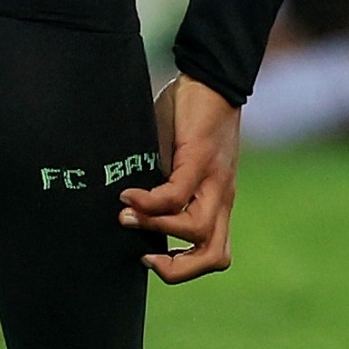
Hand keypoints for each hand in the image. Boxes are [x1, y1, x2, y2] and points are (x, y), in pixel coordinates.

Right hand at [118, 75, 240, 283]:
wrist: (210, 79)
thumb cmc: (190, 118)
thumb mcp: (179, 162)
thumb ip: (164, 185)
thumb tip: (128, 206)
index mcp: (217, 201)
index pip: (216, 253)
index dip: (186, 268)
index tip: (152, 258)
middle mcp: (221, 196)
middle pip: (215, 256)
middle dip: (178, 269)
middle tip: (145, 258)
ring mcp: (214, 179)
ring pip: (198, 230)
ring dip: (157, 229)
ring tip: (127, 217)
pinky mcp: (200, 158)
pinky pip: (177, 193)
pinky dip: (150, 201)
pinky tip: (128, 194)